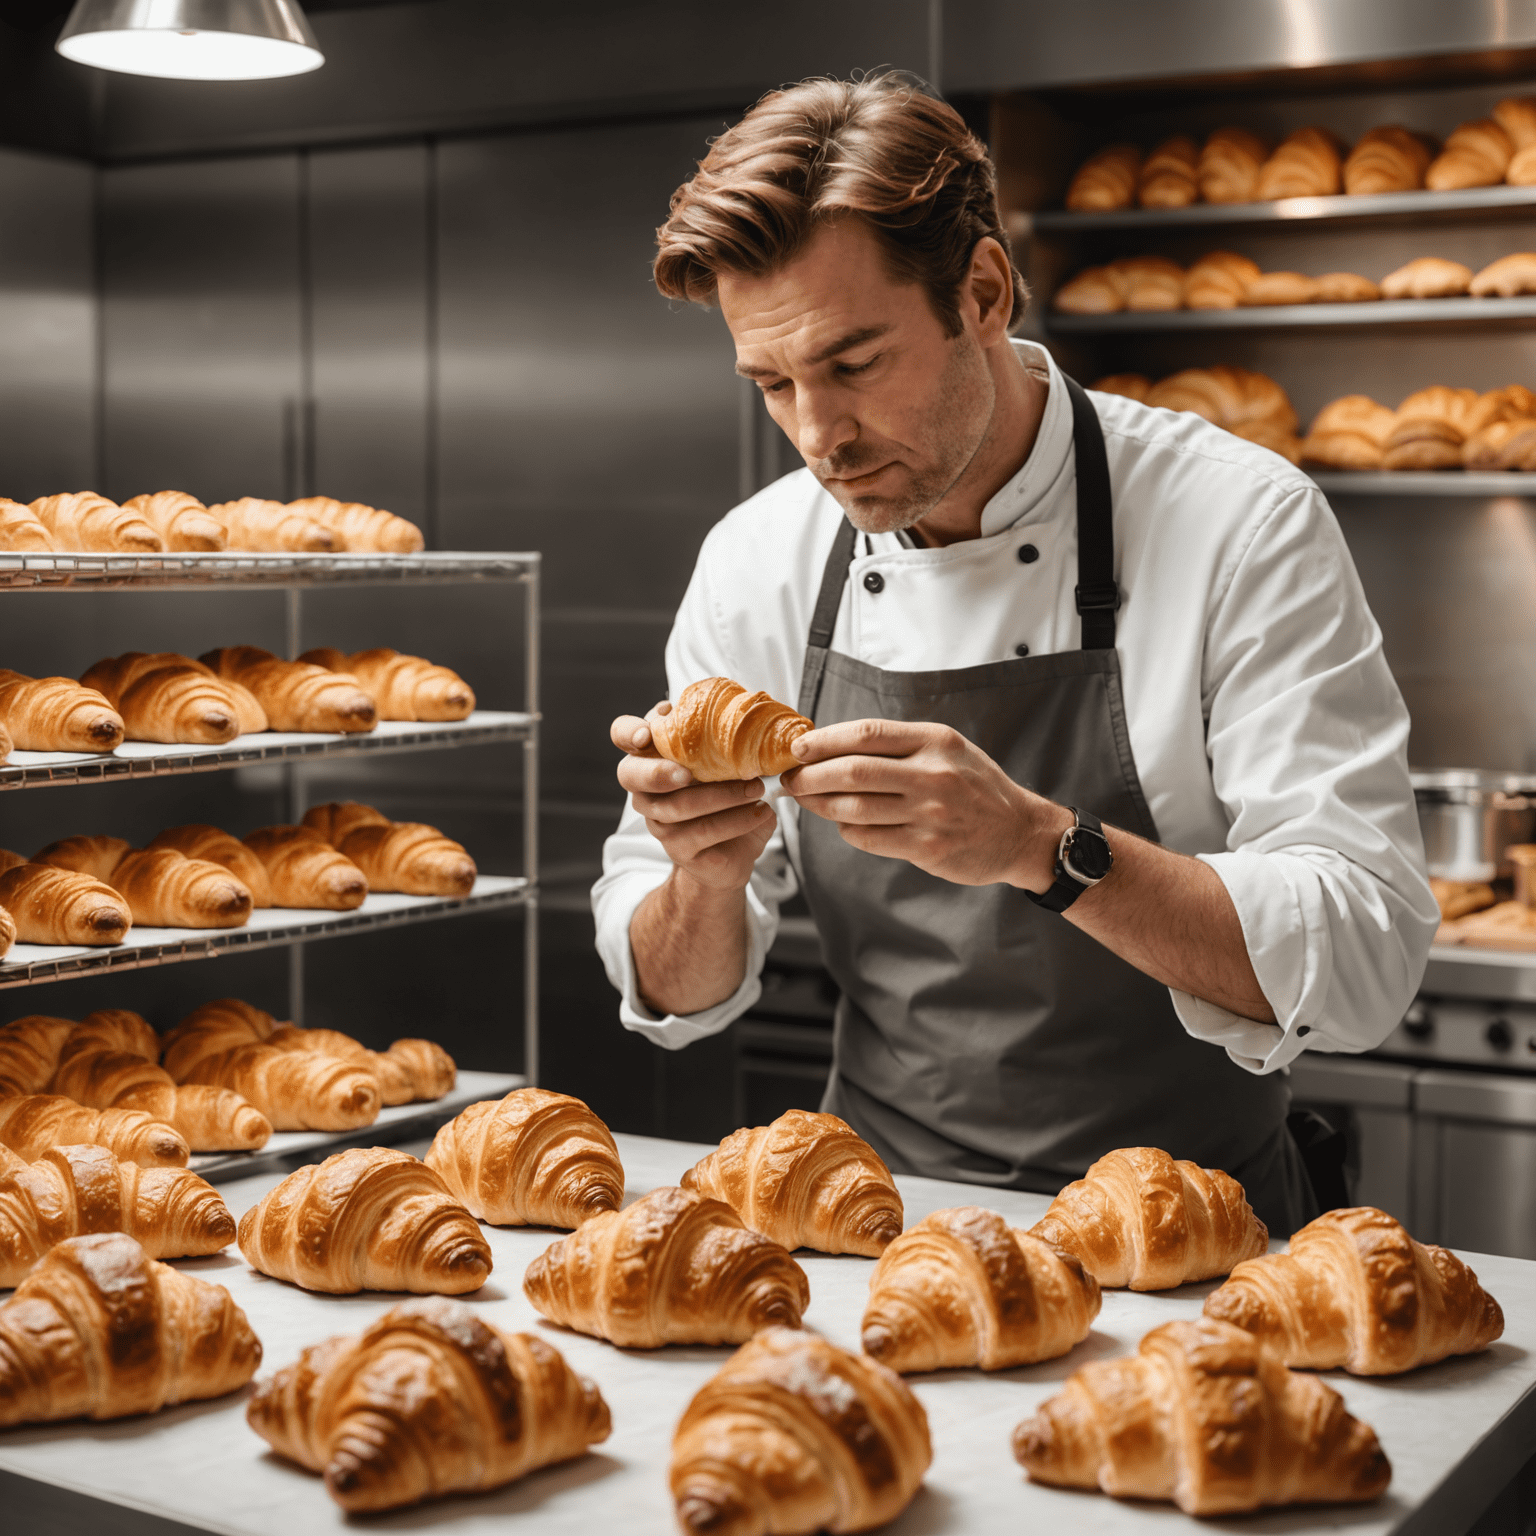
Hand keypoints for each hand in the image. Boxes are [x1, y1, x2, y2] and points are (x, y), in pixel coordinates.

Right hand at [611, 709, 776, 891]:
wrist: (734, 850)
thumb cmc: (726, 793)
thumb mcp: (725, 761)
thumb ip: (719, 737)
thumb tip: (741, 713)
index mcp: (652, 756)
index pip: (622, 734)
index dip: (628, 732)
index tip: (647, 734)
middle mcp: (645, 790)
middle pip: (631, 776)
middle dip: (658, 772)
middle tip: (688, 772)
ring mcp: (658, 823)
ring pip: (678, 807)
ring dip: (722, 796)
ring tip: (756, 788)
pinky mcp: (679, 850)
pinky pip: (704, 833)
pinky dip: (737, 820)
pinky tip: (760, 812)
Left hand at [780, 718, 1071, 888]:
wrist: (1019, 832)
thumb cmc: (975, 787)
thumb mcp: (948, 749)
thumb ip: (899, 745)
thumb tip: (832, 745)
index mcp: (935, 741)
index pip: (867, 734)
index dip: (824, 740)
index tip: (798, 748)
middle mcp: (933, 774)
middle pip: (853, 771)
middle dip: (810, 775)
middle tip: (789, 779)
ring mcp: (931, 813)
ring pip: (855, 808)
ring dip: (820, 805)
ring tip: (805, 801)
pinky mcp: (928, 848)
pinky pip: (869, 838)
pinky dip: (847, 829)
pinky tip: (843, 823)